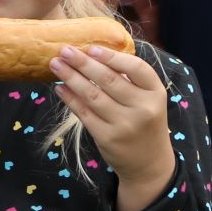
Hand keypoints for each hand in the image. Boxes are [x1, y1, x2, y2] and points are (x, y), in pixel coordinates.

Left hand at [51, 45, 174, 210]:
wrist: (148, 163)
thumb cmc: (145, 122)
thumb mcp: (148, 100)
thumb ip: (130, 80)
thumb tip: (94, 54)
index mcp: (156, 93)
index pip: (136, 68)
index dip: (112, 57)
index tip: (91, 48)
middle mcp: (142, 108)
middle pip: (109, 80)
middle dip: (83, 63)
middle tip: (64, 50)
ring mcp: (124, 124)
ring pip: (93, 95)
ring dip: (71, 78)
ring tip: (55, 65)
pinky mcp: (107, 138)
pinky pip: (84, 113)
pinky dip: (70, 99)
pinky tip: (60, 88)